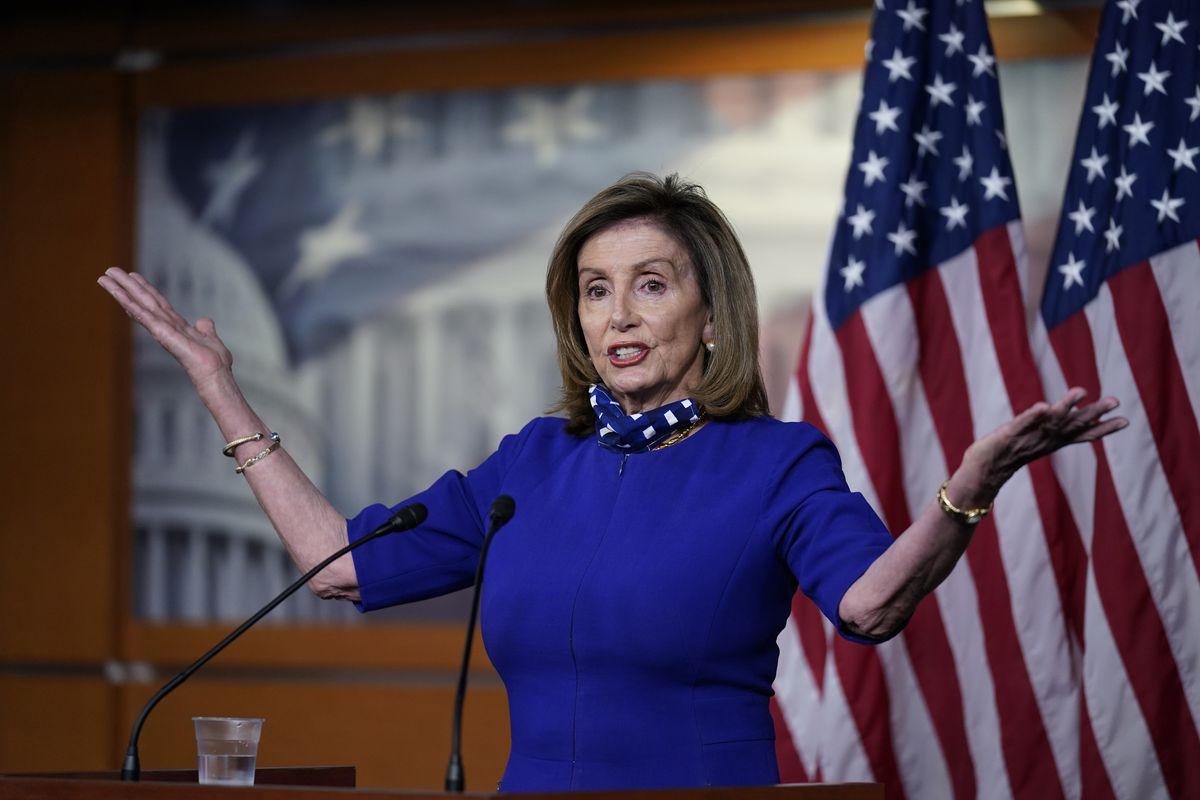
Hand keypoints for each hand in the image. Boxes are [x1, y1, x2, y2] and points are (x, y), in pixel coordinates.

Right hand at [97, 268, 232, 394]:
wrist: (215, 374)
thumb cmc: (213, 362)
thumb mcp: (210, 338)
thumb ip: (205, 329)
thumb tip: (204, 321)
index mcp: (176, 324)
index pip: (157, 302)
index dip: (145, 288)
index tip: (133, 275)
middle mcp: (165, 325)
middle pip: (143, 299)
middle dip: (126, 285)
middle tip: (109, 270)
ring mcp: (161, 329)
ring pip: (137, 305)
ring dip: (120, 291)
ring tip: (104, 277)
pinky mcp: (161, 333)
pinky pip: (142, 315)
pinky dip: (128, 303)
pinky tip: (117, 292)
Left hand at [963, 388, 1127, 495]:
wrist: (984, 472)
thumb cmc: (1011, 454)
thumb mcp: (1039, 441)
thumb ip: (1057, 428)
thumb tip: (1077, 417)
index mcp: (1053, 441)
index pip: (1082, 434)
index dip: (1104, 428)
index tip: (1126, 421)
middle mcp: (1044, 440)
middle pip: (1073, 425)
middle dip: (1094, 413)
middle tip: (1115, 401)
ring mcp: (1027, 437)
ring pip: (1050, 421)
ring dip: (1066, 406)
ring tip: (1081, 391)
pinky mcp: (1007, 435)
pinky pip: (1022, 424)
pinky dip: (1033, 416)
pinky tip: (1044, 406)